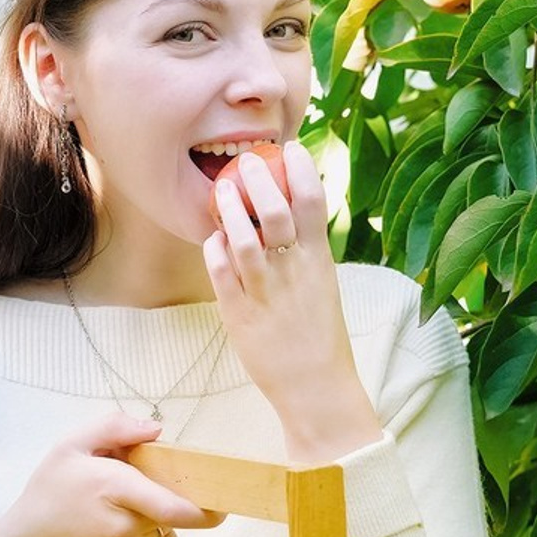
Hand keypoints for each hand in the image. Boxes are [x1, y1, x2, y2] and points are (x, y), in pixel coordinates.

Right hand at [0, 414, 224, 536]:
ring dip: (155, 521)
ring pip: (167, 532)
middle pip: (173, 512)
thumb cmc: (46, 498)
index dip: (206, 506)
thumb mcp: (68, 449)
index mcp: (112, 489)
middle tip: (138, 493)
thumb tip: (156, 428)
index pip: (173, 505)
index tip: (224, 501)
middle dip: (166, 499)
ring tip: (116, 516)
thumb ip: (112, 429)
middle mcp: (124, 528)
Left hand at [203, 141, 382, 462]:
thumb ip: (305, 252)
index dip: (301, 168)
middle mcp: (294, 272)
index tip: (290, 148)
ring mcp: (265, 292)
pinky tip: (214, 239)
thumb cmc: (320, 337)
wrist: (315, 388)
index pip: (313, 201)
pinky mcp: (239, 313)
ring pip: (243, 238)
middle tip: (247, 160)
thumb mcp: (323, 286)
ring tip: (223, 190)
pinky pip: (220, 271)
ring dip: (231, 209)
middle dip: (259, 178)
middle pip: (276, 211)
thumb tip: (287, 214)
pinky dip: (215, 249)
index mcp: (321, 262)